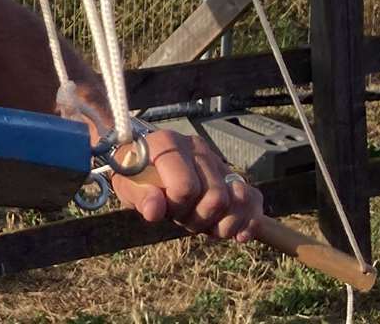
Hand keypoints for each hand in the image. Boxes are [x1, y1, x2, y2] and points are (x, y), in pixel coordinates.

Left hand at [108, 129, 262, 242]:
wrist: (145, 162)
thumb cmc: (134, 174)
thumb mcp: (125, 184)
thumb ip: (138, 195)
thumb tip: (155, 211)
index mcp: (168, 144)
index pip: (186, 187)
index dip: (176, 207)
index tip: (162, 207)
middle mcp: (197, 148)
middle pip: (216, 197)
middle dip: (197, 219)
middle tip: (180, 217)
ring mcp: (217, 160)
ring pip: (238, 200)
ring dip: (220, 223)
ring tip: (200, 222)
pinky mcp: (231, 175)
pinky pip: (253, 198)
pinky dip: (249, 221)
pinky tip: (239, 235)